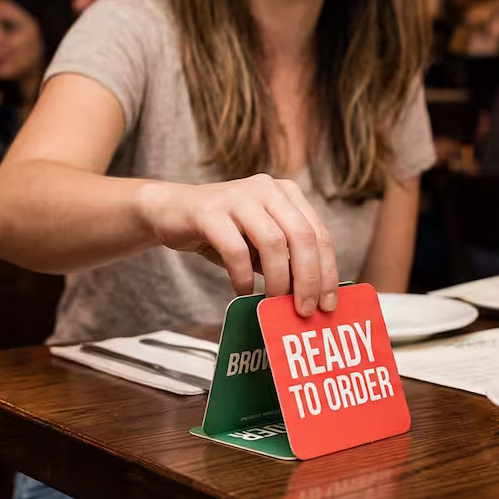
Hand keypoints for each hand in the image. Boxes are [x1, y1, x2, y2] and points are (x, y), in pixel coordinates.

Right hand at [138, 174, 339, 316]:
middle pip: (301, 236)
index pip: (319, 234)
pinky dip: (243, 276)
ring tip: (273, 303)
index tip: (328, 304)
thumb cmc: (223, 232)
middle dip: (308, 278)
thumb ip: (286, 259)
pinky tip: (244, 291)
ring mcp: (238, 196)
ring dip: (278, 280)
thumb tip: (312, 297)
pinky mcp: (210, 211)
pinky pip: (235, 249)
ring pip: (273, 242)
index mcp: (287, 193)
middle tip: (305, 309)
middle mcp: (267, 189)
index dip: (327, 271)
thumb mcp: (260, 242)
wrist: (170, 211)